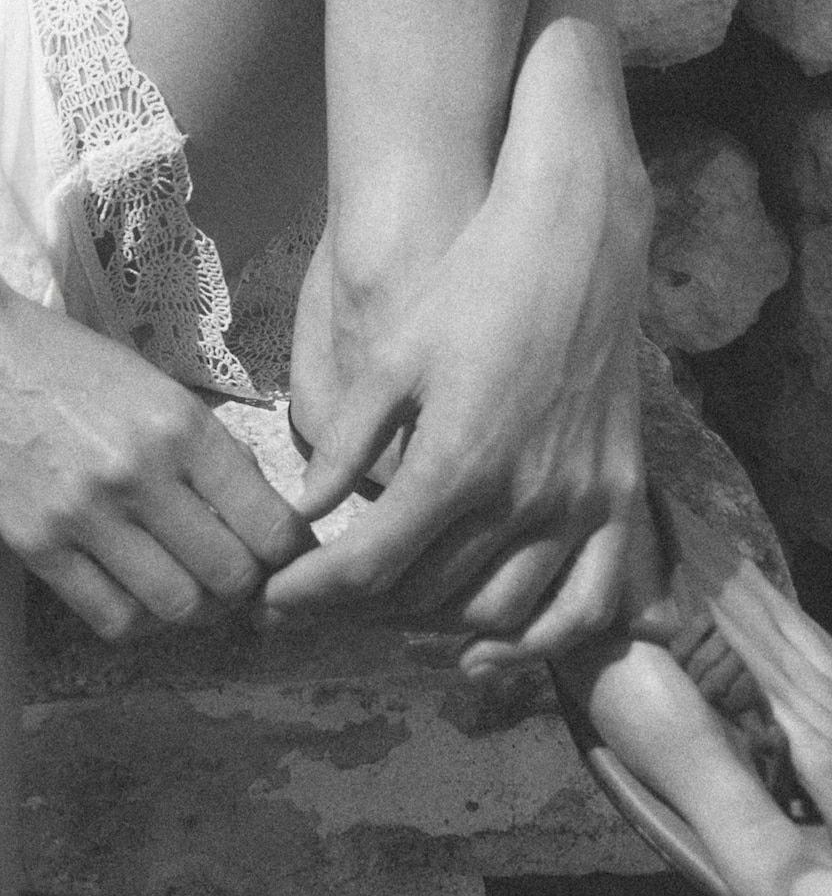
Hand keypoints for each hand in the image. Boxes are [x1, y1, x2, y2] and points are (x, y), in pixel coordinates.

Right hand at [0, 275, 310, 640]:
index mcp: (180, 423)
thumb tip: (260, 513)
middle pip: (231, 576)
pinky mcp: (37, 544)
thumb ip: (206, 447)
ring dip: (190, 606)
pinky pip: (113, 617)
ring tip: (179, 582)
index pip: (269, 526)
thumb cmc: (63, 360)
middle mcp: (141, 472)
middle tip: (227, 574)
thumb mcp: (151, 384)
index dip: (286, 556)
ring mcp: (86, 513)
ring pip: (178, 606)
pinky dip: (135, 616)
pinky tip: (129, 587)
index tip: (279, 560)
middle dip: (242, 585)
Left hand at [260, 138, 648, 658]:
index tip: (275, 600)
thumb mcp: (395, 355)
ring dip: (435, 625)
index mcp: (456, 460)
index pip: (371, 563)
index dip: (315, 592)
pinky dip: (537, 642)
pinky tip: (487, 649)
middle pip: (429, 593)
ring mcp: (579, 506)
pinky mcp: (620, 501)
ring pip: (499, 611)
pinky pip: (585, 605)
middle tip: (320, 600)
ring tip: (387, 611)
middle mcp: (522, 498)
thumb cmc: (472, 286)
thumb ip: (350, 438)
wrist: (574, 246)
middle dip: (362, 609)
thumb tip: (303, 505)